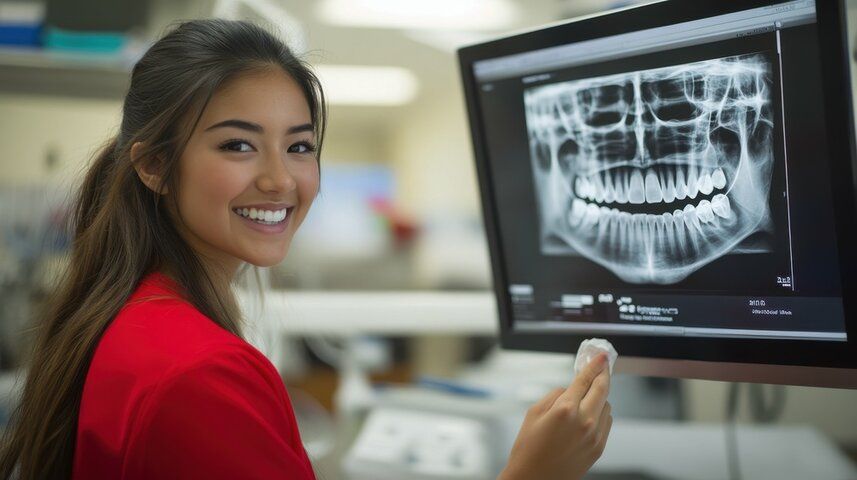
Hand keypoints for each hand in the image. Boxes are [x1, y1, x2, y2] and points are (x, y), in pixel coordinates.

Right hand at [499, 352, 612, 479]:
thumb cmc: (528, 449)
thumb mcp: (533, 413)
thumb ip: (555, 395)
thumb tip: (570, 388)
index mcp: (565, 410)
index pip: (585, 379)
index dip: (594, 364)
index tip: (601, 356)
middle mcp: (583, 421)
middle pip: (602, 389)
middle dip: (603, 374)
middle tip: (603, 366)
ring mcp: (594, 436)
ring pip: (607, 405)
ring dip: (600, 397)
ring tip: (587, 398)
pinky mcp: (598, 448)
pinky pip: (607, 422)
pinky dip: (601, 414)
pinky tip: (589, 415)